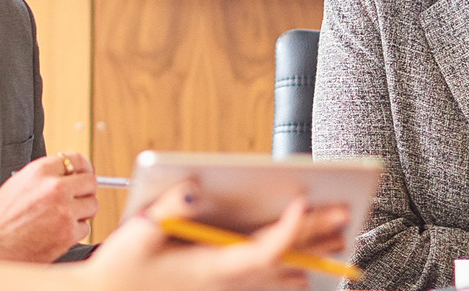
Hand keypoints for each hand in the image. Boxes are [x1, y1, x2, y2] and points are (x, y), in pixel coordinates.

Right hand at [0, 152, 98, 262]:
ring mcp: (64, 211)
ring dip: (83, 212)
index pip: (77, 160)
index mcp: (41, 171)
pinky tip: (59, 231)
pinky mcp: (68, 233)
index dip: (84, 168)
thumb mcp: (19, 182)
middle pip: (90, 182)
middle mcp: (55, 188)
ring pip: (92, 206)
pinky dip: (75, 231)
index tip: (86, 174)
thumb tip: (69, 174)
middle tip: (78, 199)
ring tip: (65, 216)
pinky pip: (85, 228)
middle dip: (86, 191)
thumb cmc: (2, 216)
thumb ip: (46, 174)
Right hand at [79, 180, 352, 290]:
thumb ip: (171, 207)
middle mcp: (226, 281)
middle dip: (315, 234)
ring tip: (338, 240)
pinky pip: (265, 286)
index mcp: (212, 266)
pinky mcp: (221, 290)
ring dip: (309, 258)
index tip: (302, 202)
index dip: (289, 228)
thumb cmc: (123, 268)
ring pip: (281, 276)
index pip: (265, 250)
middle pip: (284, 259)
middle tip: (345, 213)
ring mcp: (226, 289)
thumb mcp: (141, 232)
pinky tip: (300, 271)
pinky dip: (287, 275)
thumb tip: (195, 187)